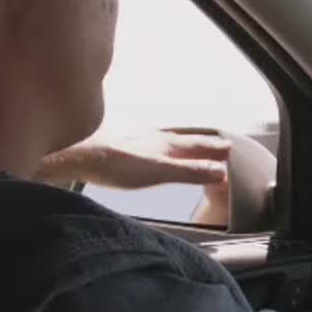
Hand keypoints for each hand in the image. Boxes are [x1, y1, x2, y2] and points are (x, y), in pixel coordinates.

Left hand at [45, 131, 231, 189]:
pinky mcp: (124, 149)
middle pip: (186, 140)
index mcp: (168, 144)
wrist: (80, 156)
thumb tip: (221, 172)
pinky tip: (153, 153)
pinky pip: (152, 145)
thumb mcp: (161, 172)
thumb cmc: (118, 164)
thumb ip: (191, 172)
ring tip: (190, 145)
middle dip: (204, 143)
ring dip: (184, 144)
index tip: (230, 148)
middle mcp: (156, 139)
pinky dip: (163, 148)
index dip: (215, 148)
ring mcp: (139, 142)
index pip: (199, 144)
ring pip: (169, 141)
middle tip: (218, 144)